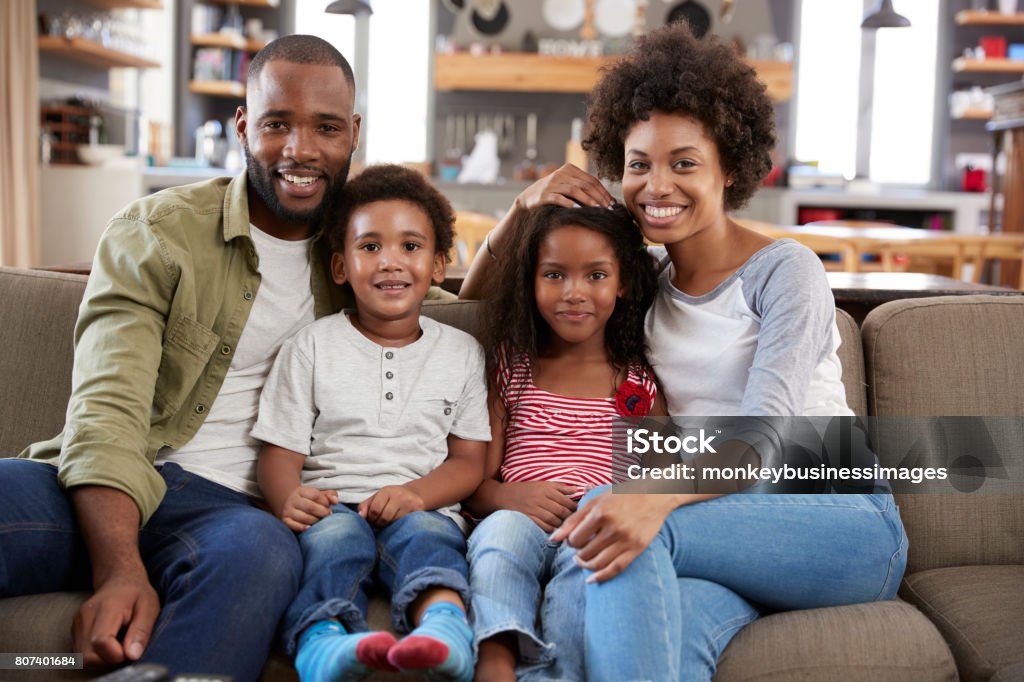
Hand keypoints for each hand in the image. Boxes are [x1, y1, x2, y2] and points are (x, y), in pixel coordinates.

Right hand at [72, 570, 159, 669]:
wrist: (119, 579)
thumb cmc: (137, 593)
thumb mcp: (149, 607)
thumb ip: (141, 631)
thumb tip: (133, 656)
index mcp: (106, 607)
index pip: (100, 642)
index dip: (116, 654)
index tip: (131, 650)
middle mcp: (85, 616)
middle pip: (87, 656)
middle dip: (108, 661)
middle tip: (126, 649)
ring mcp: (77, 624)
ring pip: (82, 658)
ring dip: (102, 660)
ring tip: (118, 645)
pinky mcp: (75, 631)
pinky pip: (81, 654)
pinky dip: (96, 656)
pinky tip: (110, 644)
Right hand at [280, 485, 337, 531]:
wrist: (289, 505)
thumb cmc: (308, 500)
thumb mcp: (317, 494)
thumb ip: (328, 495)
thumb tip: (335, 500)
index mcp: (301, 491)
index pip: (315, 495)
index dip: (325, 501)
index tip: (329, 505)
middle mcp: (293, 500)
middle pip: (310, 507)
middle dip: (322, 512)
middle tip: (328, 515)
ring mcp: (288, 510)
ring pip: (304, 518)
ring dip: (315, 520)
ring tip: (320, 520)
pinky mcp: (285, 520)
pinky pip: (294, 525)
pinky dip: (303, 528)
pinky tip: (310, 528)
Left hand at [358, 485, 424, 526]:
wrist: (414, 494)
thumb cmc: (391, 498)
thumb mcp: (377, 498)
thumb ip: (365, 506)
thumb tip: (360, 516)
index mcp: (386, 491)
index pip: (374, 509)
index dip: (371, 519)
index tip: (372, 520)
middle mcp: (399, 495)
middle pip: (385, 518)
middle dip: (379, 524)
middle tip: (379, 525)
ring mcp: (409, 502)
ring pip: (395, 523)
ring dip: (389, 527)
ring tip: (388, 524)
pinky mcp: (418, 510)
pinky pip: (405, 524)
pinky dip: (399, 526)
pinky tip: (398, 524)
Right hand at [495, 481, 577, 532]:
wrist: (502, 495)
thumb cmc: (525, 490)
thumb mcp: (541, 484)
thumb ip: (559, 487)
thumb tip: (575, 490)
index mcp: (545, 489)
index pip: (565, 500)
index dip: (574, 507)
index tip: (578, 511)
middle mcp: (539, 498)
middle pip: (560, 510)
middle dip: (569, 517)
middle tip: (573, 521)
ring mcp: (532, 508)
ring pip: (553, 519)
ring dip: (560, 524)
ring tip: (564, 525)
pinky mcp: (527, 517)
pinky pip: (542, 525)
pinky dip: (550, 529)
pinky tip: (553, 529)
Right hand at [514, 163, 615, 210]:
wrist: (527, 199)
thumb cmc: (551, 194)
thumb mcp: (566, 185)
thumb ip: (582, 187)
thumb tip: (606, 199)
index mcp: (569, 169)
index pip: (590, 179)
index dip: (603, 191)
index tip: (612, 203)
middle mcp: (560, 174)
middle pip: (585, 184)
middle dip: (599, 197)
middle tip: (608, 208)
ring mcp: (551, 184)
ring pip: (574, 190)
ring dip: (588, 200)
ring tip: (598, 209)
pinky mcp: (544, 194)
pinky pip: (559, 198)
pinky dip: (569, 204)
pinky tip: (578, 210)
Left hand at [550, 492, 677, 582]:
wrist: (655, 495)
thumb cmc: (621, 495)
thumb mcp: (596, 501)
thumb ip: (573, 519)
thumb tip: (552, 539)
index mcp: (601, 513)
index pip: (576, 538)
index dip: (570, 542)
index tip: (573, 540)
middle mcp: (614, 527)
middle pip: (586, 552)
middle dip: (577, 554)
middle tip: (578, 550)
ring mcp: (626, 539)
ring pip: (598, 563)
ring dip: (586, 566)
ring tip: (582, 561)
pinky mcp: (637, 548)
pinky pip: (616, 568)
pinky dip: (601, 576)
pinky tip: (592, 579)